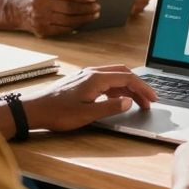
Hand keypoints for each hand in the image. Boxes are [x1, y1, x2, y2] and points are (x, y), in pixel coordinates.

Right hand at [10, 0, 99, 36]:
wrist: (16, 10)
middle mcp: (40, 4)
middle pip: (69, 8)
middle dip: (86, 8)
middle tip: (97, 7)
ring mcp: (41, 19)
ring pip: (68, 20)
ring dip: (84, 18)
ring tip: (94, 14)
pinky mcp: (43, 31)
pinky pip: (64, 29)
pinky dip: (76, 26)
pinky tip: (84, 21)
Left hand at [22, 65, 156, 131]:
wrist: (34, 110)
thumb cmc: (57, 113)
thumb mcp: (87, 114)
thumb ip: (111, 107)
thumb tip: (129, 101)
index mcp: (96, 79)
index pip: (128, 78)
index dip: (143, 88)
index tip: (153, 98)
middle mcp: (92, 73)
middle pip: (123, 73)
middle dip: (139, 86)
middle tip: (149, 100)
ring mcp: (86, 76)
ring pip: (114, 76)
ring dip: (128, 87)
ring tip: (136, 102)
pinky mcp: (81, 81)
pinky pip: (105, 80)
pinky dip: (117, 88)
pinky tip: (117, 100)